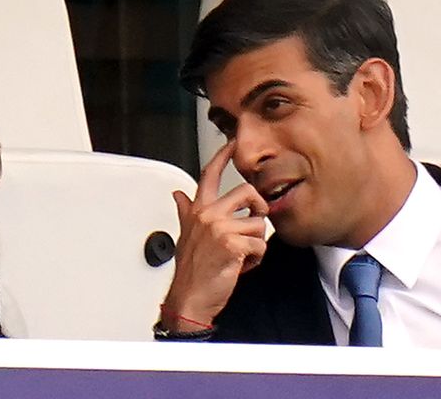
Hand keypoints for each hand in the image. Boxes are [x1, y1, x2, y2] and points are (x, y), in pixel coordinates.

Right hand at [161, 141, 267, 331]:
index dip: (222, 156)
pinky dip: (256, 259)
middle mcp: (207, 215)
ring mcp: (219, 228)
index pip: (209, 175)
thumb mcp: (186, 236)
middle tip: (254, 224)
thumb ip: (186, 212)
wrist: (189, 298)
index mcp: (198, 211)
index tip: (232, 142)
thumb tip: (179, 195)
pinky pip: (260, 244)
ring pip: (258, 223)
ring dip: (256, 243)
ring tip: (240, 255)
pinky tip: (242, 265)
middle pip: (246, 192)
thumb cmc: (191, 271)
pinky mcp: (232, 244)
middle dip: (258, 209)